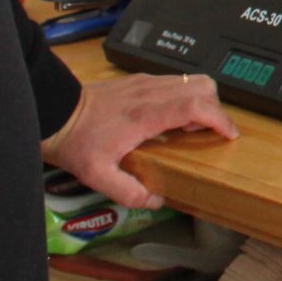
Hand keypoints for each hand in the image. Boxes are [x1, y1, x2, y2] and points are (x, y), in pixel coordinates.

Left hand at [46, 74, 238, 209]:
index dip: (219, 118)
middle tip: (206, 132)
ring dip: (200, 100)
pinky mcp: (138, 79)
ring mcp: (145, 82)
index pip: (196, 105)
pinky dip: (184, 95)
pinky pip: (174, 80)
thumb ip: (128, 192)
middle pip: (202, 85)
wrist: (53, 110)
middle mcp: (150, 92)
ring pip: (190, 79)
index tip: (228, 134)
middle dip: (214, 108)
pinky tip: (170, 117)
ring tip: (189, 127)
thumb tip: (155, 201)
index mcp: (145, 115)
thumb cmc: (74, 141)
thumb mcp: (97, 175)